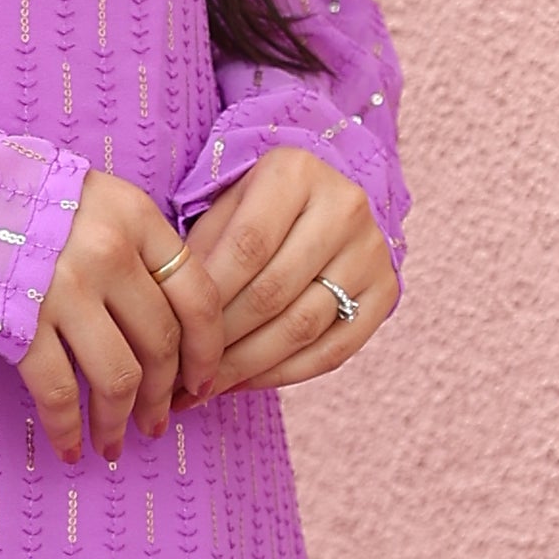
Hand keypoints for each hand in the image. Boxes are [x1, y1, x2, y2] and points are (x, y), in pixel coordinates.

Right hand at [17, 167, 193, 461]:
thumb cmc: (24, 201)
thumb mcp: (97, 200)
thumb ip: (138, 247)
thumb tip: (174, 322)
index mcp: (135, 218)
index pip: (197, 296)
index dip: (207, 350)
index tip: (204, 382)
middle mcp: (108, 252)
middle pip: (160, 344)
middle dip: (164, 395)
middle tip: (158, 422)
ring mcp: (63, 289)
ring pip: (117, 378)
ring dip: (119, 422)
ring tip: (113, 445)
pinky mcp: (20, 323)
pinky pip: (58, 392)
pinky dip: (67, 429)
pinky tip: (69, 448)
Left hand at [167, 147, 396, 396]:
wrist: (324, 200)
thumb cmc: (255, 209)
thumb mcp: (222, 209)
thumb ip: (199, 254)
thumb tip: (171, 324)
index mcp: (296, 173)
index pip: (246, 247)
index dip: (207, 299)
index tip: (172, 335)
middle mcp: (344, 206)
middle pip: (273, 292)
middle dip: (221, 341)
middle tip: (182, 373)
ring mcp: (372, 251)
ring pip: (302, 327)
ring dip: (247, 366)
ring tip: (206, 386)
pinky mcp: (386, 291)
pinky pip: (334, 350)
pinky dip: (284, 374)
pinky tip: (245, 382)